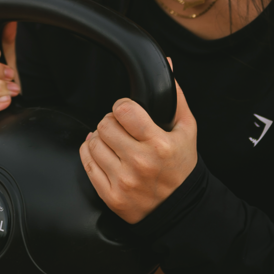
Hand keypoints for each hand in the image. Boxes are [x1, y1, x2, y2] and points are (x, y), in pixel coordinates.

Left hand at [80, 77, 196, 223]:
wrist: (181, 209)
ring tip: (113, 141)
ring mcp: (124, 181)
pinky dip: (90, 153)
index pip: (124, 111)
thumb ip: (175, 96)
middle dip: (111, 121)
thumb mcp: (187, 130)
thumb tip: (166, 64)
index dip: (122, 107)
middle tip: (120, 127)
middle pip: (105, 125)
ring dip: (100, 138)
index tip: (126, 111)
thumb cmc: (182, 166)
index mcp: (159, 144)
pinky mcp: (111, 196)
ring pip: (93, 143)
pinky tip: (103, 152)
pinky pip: (87, 164)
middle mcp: (140, 163)